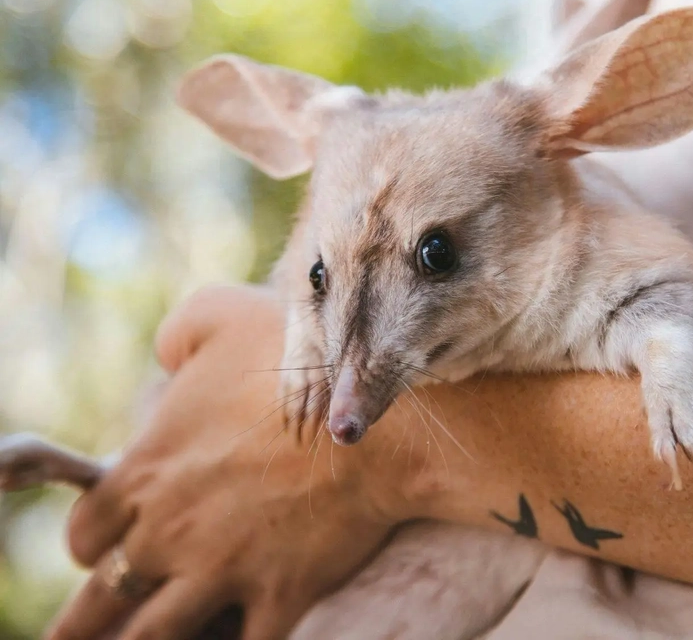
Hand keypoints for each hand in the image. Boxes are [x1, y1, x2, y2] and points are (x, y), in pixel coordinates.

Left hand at [47, 285, 403, 639]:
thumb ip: (178, 333)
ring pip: (154, 639)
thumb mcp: (224, 315)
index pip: (86, 535)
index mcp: (147, 473)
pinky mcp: (277, 597)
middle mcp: (169, 533)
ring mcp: (220, 572)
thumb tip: (166, 358)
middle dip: (92, 618)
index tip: (114, 547)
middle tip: (93, 625)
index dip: (94, 544)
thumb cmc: (302, 364)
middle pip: (102, 600)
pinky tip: (236, 639)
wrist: (378, 424)